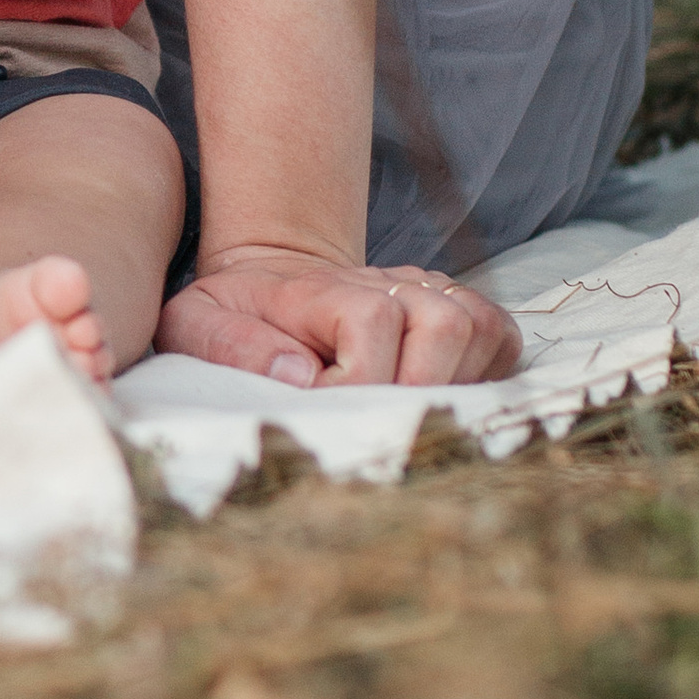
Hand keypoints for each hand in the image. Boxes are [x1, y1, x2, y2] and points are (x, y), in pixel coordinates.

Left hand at [157, 242, 520, 389]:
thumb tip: (299, 374)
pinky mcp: (454, 308)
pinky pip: (500, 334)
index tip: (329, 406)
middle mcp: (385, 282)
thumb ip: (233, 345)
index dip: (360, 377)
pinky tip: (444, 393)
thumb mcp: (198, 323)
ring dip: (458, 380)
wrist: (271, 279)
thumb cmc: (234, 313)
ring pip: (479, 327)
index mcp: (321, 289)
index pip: (371, 320)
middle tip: (382, 419)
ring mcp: (424, 292)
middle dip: (419, 386)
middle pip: (445, 323)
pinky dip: (488, 369)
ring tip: (411, 410)